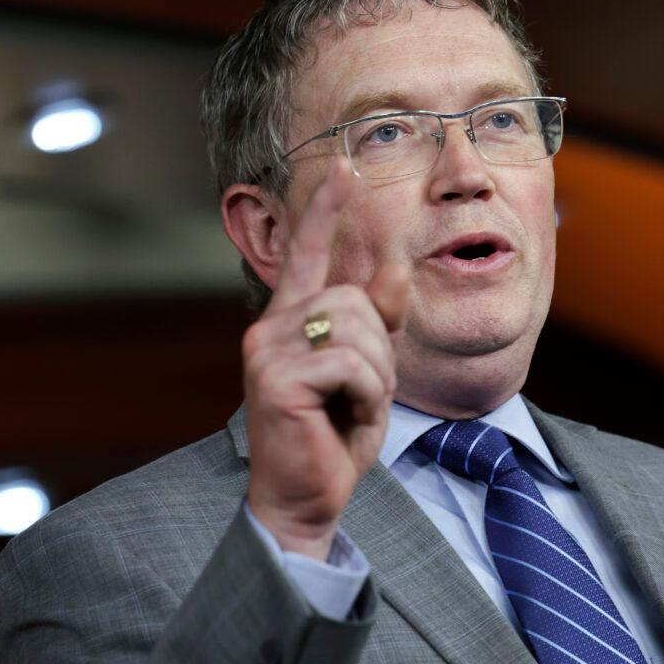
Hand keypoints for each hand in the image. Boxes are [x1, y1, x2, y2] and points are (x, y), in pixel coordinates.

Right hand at [243, 160, 409, 559]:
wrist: (305, 498)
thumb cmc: (333, 435)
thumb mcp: (367, 372)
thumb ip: (377, 321)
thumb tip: (396, 265)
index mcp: (290, 322)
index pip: (309, 254)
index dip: (325, 210)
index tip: (342, 166)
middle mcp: (270, 327)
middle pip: (354, 299)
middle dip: (378, 351)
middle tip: (359, 395)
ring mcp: (267, 350)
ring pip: (355, 328)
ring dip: (374, 377)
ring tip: (349, 408)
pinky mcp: (275, 377)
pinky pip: (350, 363)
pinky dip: (365, 395)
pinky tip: (340, 419)